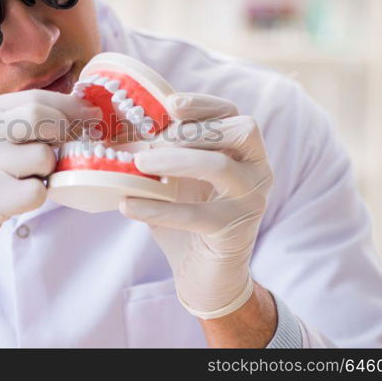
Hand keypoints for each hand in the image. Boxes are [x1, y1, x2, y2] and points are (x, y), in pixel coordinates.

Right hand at [0, 89, 100, 276]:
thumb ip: (17, 125)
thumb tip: (76, 111)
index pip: (34, 98)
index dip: (70, 106)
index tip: (91, 114)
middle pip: (40, 117)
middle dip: (66, 131)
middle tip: (72, 146)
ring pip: (43, 157)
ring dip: (48, 171)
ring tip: (28, 179)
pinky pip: (35, 192)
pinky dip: (37, 197)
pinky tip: (18, 199)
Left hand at [119, 93, 273, 318]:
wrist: (205, 276)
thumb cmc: (189, 219)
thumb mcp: (176, 180)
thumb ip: (163, 155)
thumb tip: (123, 132)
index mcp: (244, 153)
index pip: (233, 114)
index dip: (204, 104)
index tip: (171, 105)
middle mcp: (257, 171)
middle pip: (240, 130)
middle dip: (191, 131)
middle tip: (152, 143)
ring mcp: (251, 201)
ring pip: (221, 166)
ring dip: (176, 160)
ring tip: (138, 163)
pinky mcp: (234, 231)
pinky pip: (196, 214)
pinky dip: (157, 208)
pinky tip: (127, 206)